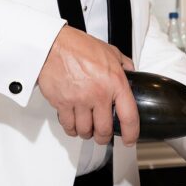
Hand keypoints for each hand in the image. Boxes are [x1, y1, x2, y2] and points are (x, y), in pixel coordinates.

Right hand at [37, 25, 137, 145]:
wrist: (54, 45)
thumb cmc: (79, 47)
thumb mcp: (111, 52)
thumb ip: (124, 65)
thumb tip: (132, 74)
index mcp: (115, 83)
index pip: (129, 116)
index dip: (131, 133)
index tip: (130, 139)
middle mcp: (98, 94)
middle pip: (104, 130)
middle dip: (104, 136)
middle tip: (103, 135)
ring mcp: (79, 101)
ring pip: (85, 131)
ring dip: (87, 133)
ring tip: (88, 129)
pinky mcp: (62, 104)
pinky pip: (68, 126)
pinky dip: (72, 129)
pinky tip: (74, 125)